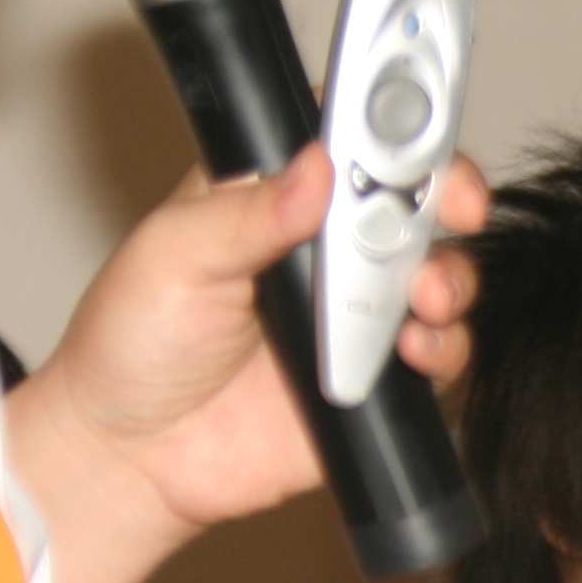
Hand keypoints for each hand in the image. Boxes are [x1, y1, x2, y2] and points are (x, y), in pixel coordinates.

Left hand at [3, 147, 487, 582]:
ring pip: (440, 273)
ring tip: (424, 298)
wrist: (138, 456)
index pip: (346, 140)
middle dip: (447, 199)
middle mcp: (324, 250)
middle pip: (415, 200)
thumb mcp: (172, 256)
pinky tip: (415, 351)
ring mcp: (357, 313)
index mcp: (270, 197)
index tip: (416, 139)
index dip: (394, 126)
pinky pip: (442, 353)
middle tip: (450, 212)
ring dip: (450, 277)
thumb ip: (247, 210)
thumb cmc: (131, 346)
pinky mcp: (379, 376)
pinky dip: (446, 347)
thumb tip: (314, 168)